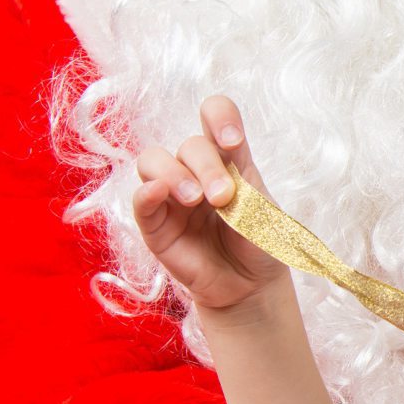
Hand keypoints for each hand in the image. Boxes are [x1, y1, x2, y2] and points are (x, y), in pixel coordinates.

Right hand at [133, 96, 285, 310]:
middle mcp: (196, 170)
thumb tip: (210, 186)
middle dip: (208, 167)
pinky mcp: (154, 222)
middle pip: (191, 146)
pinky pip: (140, 200)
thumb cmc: (258, 244)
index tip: (233, 141)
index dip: (220, 117)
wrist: (250, 286)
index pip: (215, 117)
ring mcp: (171, 195)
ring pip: (154, 161)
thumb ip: (243, 194)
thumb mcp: (263, 215)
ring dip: (175, 174)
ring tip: (196, 199)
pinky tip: (159, 193)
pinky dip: (147, 192)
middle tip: (224, 197)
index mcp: (229, 160)